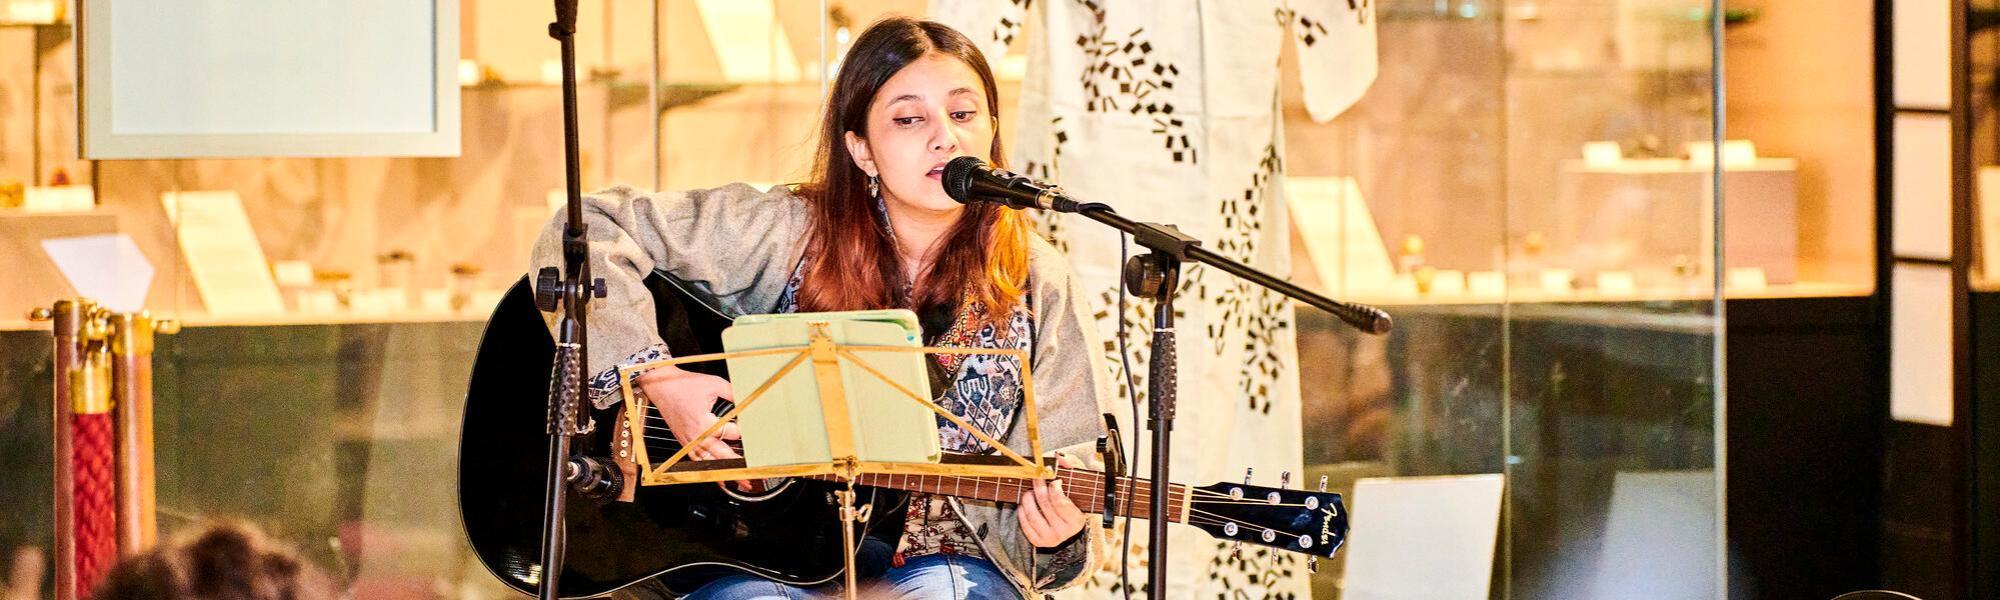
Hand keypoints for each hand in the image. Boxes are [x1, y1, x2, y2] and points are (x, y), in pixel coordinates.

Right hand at [638, 365, 758, 491]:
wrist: (661, 386)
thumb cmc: (684, 385)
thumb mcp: (715, 384)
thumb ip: (734, 394)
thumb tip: (750, 400)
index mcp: (704, 423)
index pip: (730, 434)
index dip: (743, 433)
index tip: (755, 434)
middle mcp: (696, 436)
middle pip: (720, 456)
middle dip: (737, 468)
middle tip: (750, 478)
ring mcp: (688, 441)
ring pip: (708, 462)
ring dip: (723, 473)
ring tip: (738, 483)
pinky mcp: (683, 442)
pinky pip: (697, 460)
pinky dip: (708, 469)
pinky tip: (717, 476)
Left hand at [1018, 453, 1087, 547]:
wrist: (1067, 526)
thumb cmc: (1073, 501)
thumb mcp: (1078, 484)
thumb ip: (1072, 467)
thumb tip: (1059, 457)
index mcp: (1076, 519)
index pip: (1060, 502)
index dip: (1054, 488)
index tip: (1053, 480)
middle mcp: (1064, 531)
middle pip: (1045, 504)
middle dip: (1039, 487)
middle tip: (1036, 479)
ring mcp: (1050, 538)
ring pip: (1032, 514)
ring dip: (1028, 498)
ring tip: (1030, 491)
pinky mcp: (1038, 541)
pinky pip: (1024, 524)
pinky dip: (1022, 511)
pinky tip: (1026, 504)